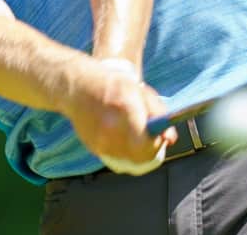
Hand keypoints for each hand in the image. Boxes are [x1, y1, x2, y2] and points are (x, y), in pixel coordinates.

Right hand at [64, 58, 177, 173]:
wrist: (76, 86)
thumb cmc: (111, 85)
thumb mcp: (140, 91)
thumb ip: (159, 113)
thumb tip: (170, 139)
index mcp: (126, 109)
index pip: (147, 144)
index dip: (157, 145)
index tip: (159, 138)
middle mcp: (111, 128)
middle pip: (139, 157)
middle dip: (149, 151)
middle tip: (150, 139)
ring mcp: (100, 141)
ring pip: (129, 161)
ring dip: (136, 152)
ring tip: (134, 134)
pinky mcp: (93, 148)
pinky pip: (116, 158)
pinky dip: (123, 151)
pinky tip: (120, 135)